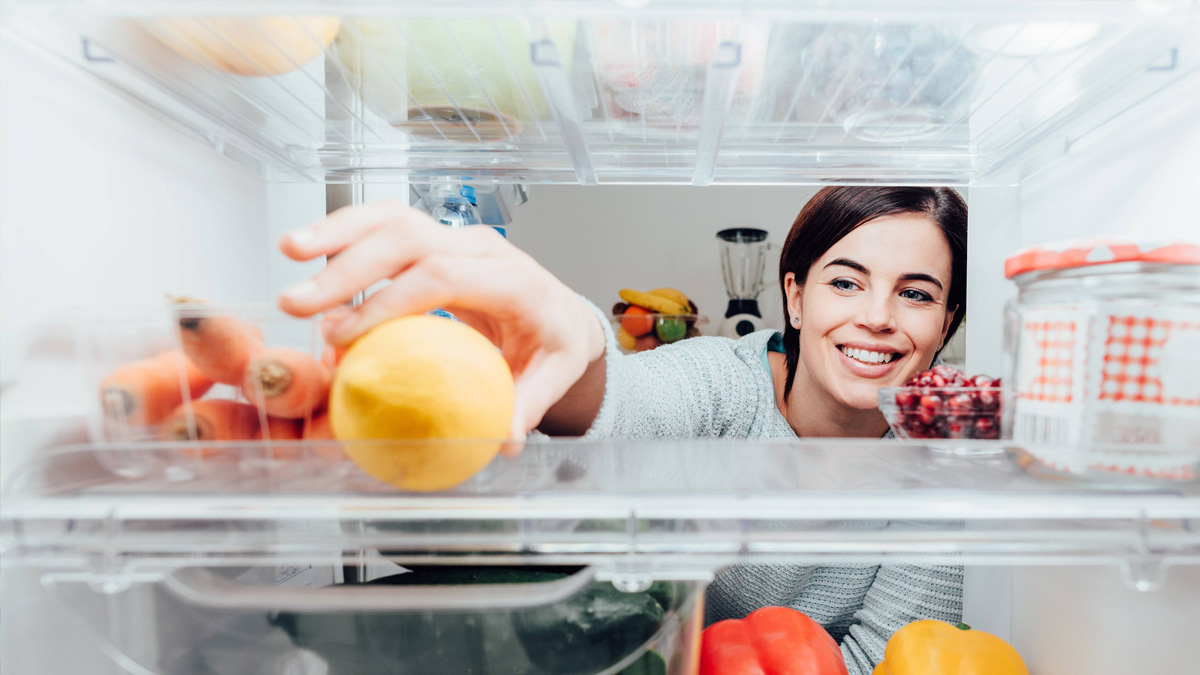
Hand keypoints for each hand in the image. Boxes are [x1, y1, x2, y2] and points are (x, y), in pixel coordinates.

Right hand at [277, 200, 605, 445]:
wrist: (560, 313)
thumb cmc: (553, 345)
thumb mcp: (553, 377)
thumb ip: (528, 405)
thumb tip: (503, 440)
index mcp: (514, 280)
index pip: (444, 276)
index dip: (390, 302)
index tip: (345, 336)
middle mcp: (482, 248)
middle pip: (409, 239)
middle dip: (348, 267)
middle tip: (299, 304)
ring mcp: (456, 238)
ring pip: (392, 218)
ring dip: (337, 232)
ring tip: (289, 251)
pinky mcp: (435, 239)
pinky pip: (386, 225)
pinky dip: (344, 232)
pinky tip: (304, 248)